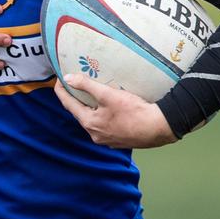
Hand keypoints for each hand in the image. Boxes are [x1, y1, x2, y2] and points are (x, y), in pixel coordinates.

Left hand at [53, 73, 176, 148]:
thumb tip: (68, 78)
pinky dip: (101, 115)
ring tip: (90, 94)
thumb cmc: (134, 112)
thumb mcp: (108, 95)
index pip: (68, 104)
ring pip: (92, 120)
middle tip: (74, 84)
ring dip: (89, 108)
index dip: (62, 90)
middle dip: (75, 99)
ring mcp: (106, 139)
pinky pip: (104, 125)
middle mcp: (95, 134)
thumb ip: (87, 86)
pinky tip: (108, 108)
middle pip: (79, 113)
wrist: (160, 128)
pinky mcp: (118, 140)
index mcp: (89, 123)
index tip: (59, 79)